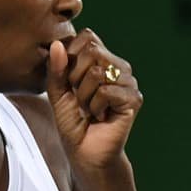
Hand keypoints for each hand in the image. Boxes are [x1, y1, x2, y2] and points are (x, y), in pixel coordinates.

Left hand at [46, 29, 141, 172]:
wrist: (86, 154)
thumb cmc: (73, 123)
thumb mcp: (57, 92)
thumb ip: (55, 69)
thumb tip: (56, 44)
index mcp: (102, 59)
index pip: (88, 36)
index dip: (70, 55)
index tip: (68, 81)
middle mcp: (118, 66)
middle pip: (92, 50)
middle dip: (75, 77)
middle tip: (79, 98)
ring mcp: (128, 81)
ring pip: (98, 72)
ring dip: (84, 96)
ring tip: (89, 109)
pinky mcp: (134, 98)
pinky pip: (106, 91)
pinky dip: (95, 106)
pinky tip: (100, 116)